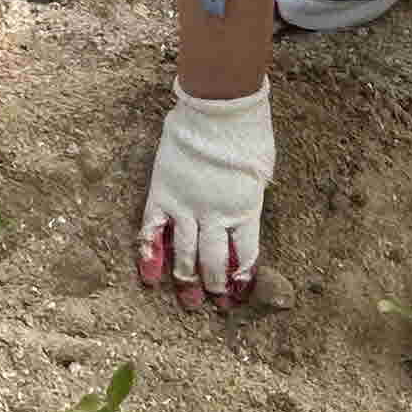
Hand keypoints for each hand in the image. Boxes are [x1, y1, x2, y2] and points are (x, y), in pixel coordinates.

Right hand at [136, 83, 270, 306]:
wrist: (217, 109)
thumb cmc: (246, 133)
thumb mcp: (260, 171)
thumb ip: (250, 197)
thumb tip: (242, 214)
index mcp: (245, 211)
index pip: (245, 256)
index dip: (241, 278)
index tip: (238, 294)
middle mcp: (216, 216)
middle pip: (215, 261)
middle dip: (214, 286)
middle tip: (212, 302)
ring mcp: (187, 207)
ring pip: (186, 254)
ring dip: (187, 279)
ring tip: (188, 299)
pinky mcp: (163, 195)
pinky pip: (153, 232)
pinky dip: (151, 256)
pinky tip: (151, 277)